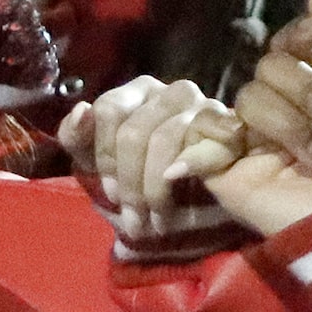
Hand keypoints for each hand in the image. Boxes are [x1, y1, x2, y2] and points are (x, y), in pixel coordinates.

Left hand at [59, 77, 246, 236]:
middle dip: (131, 182)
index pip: (110, 109)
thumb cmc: (141, 177)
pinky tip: (183, 184)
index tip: (111, 193)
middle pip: (136, 131)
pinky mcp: (233, 128)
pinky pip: (206, 145)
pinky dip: (193, 166)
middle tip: (134, 218)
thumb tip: (82, 111)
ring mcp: (206, 107)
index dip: (105, 155)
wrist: (194, 205)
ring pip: (167, 138)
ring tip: (156, 219)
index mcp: (139, 91)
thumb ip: (77, 136)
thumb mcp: (96, 162)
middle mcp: (174, 91)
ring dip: (157, 188)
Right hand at [199, 0, 311, 235]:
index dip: (299, 34)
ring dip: (292, 126)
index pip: (289, 45)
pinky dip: (227, 135)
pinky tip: (253, 151)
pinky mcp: (226, 168)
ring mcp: (252, 139)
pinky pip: (206, 129)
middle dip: (310, 93)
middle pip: (270, 67)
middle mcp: (281, 111)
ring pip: (249, 97)